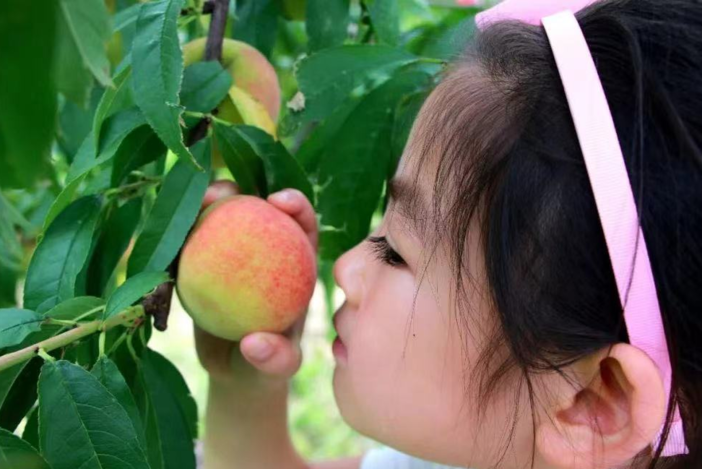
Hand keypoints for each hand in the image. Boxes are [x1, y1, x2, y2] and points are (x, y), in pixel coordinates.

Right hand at [192, 181, 317, 386]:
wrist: (233, 373)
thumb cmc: (265, 368)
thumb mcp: (277, 368)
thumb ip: (275, 359)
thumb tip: (254, 343)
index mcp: (295, 264)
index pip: (300, 224)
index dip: (295, 204)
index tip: (278, 200)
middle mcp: (264, 252)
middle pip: (254, 210)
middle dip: (240, 188)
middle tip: (221, 192)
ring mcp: (231, 257)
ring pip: (216, 221)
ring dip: (201, 204)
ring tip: (186, 206)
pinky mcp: (201, 265)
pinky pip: (187, 246)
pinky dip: (176, 238)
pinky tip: (162, 237)